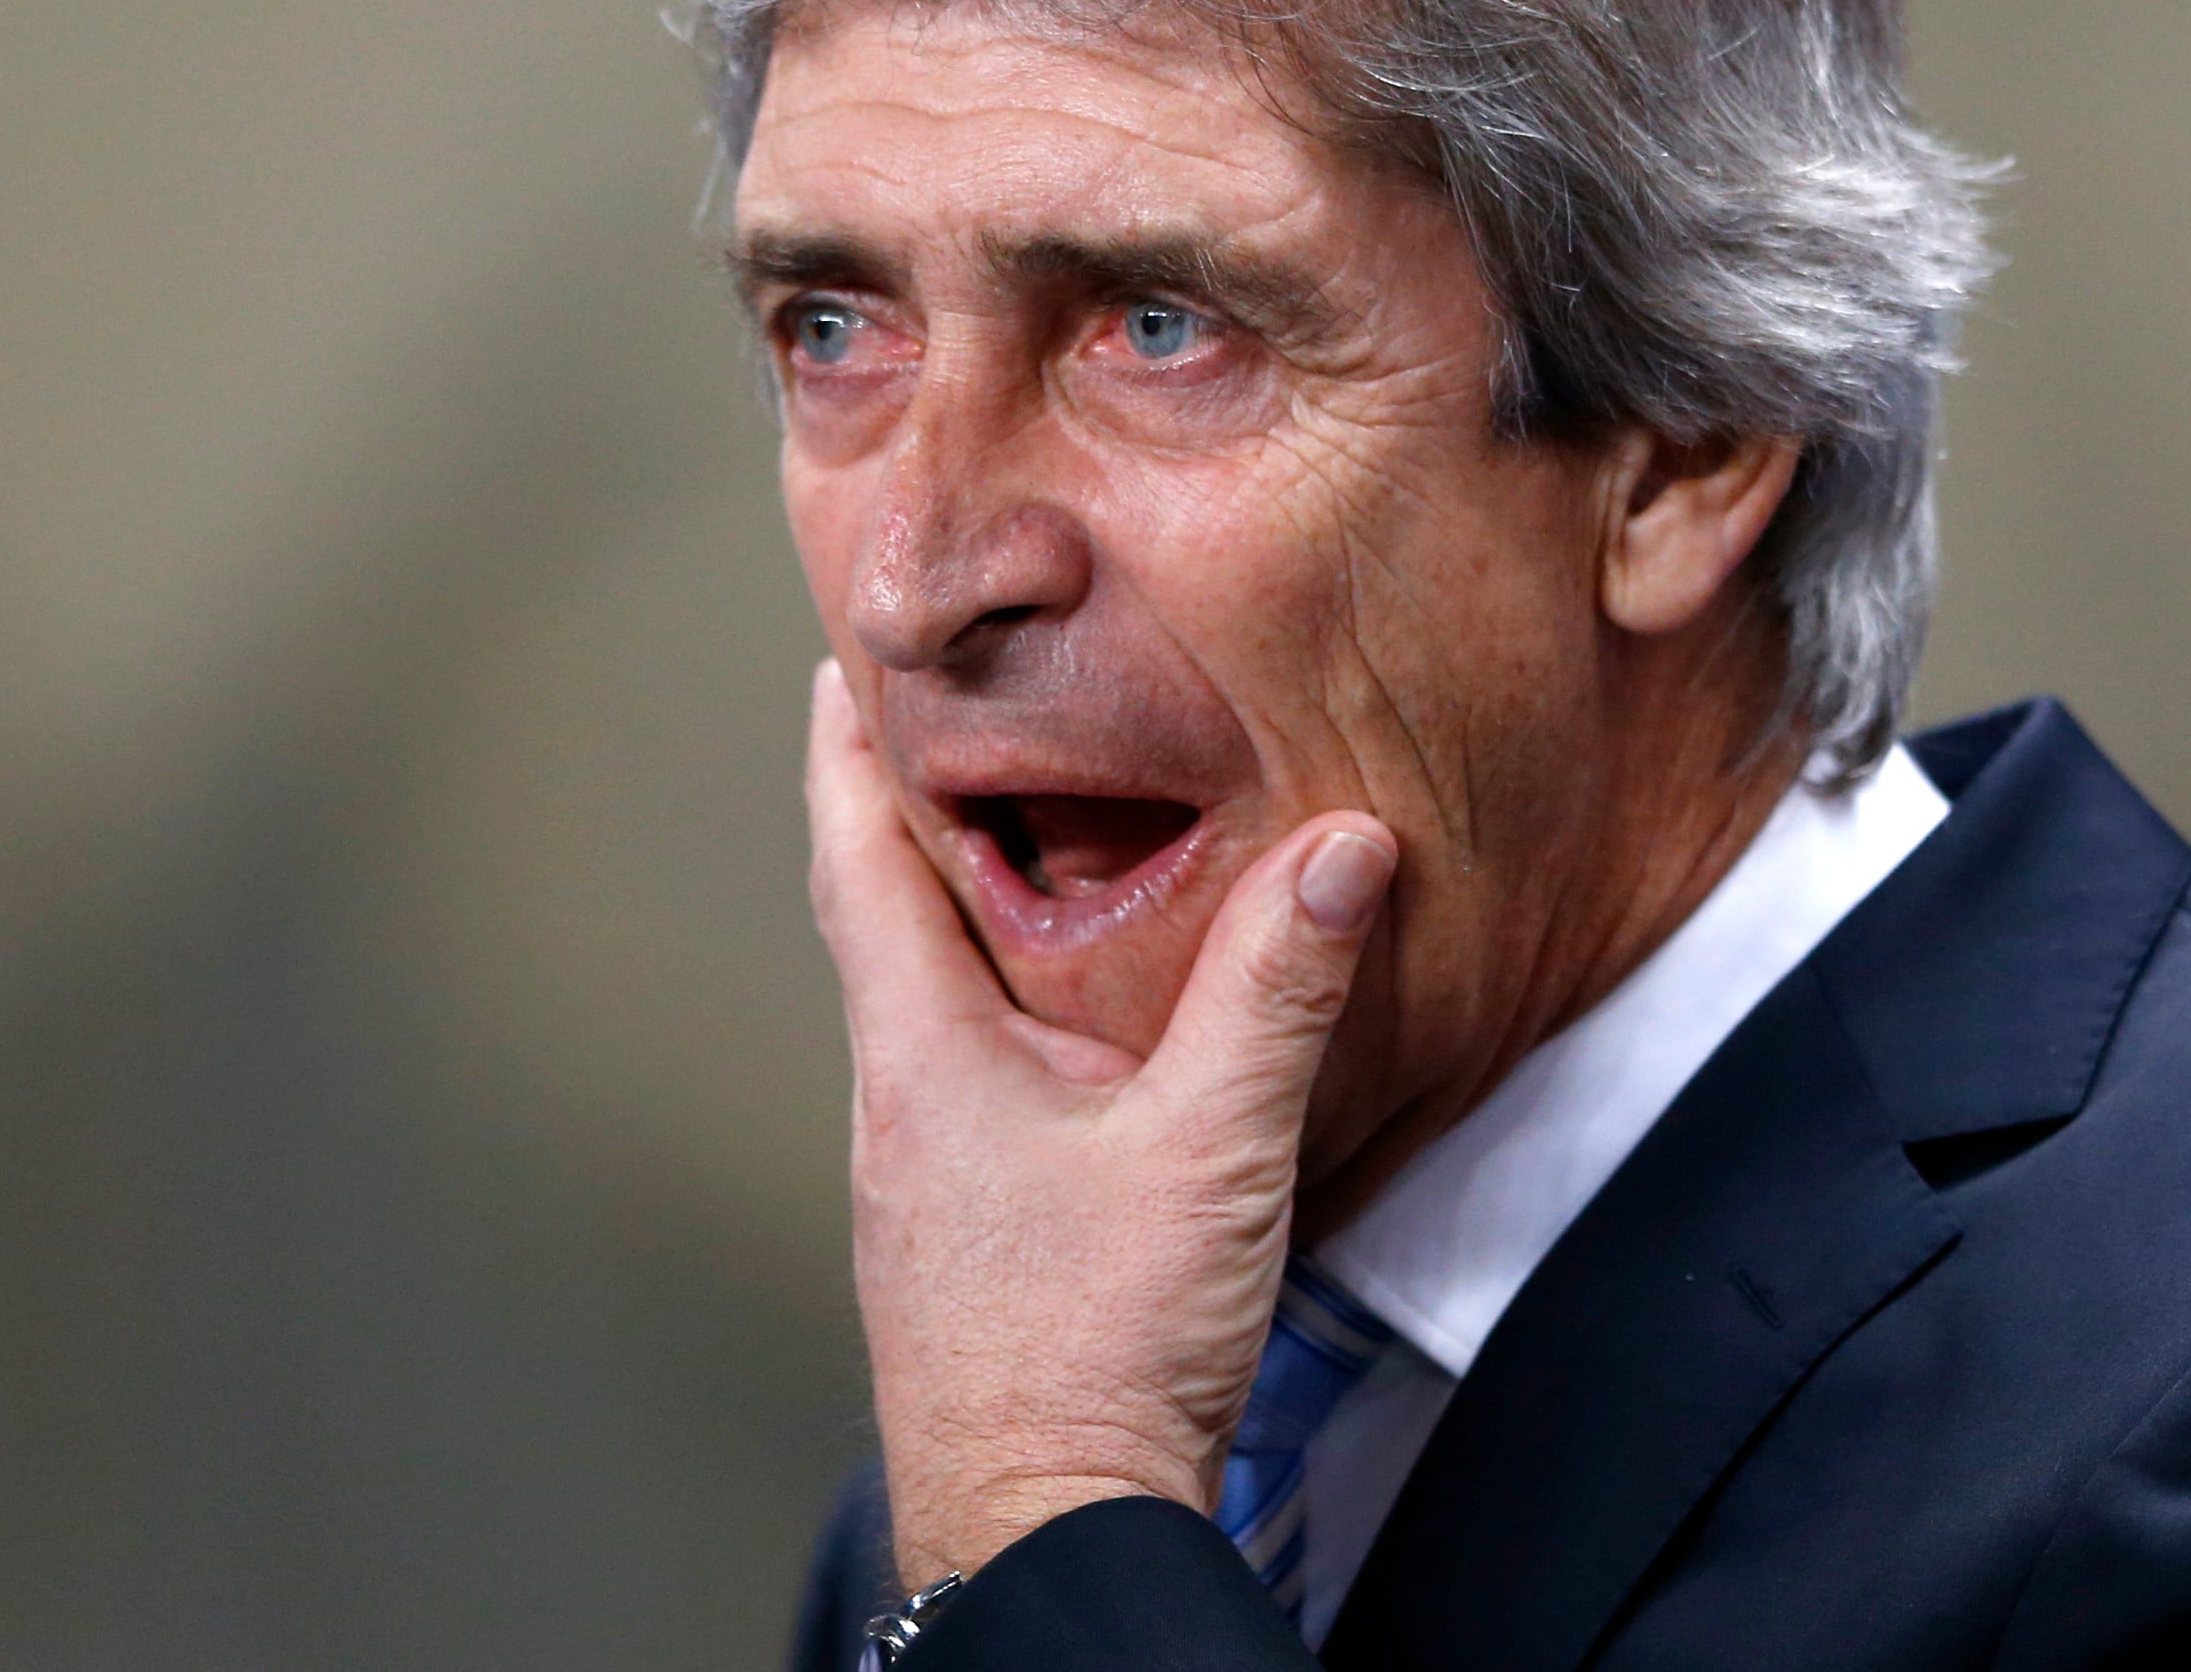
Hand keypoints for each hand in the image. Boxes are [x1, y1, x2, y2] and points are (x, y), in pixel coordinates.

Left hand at [806, 661, 1397, 1586]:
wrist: (1042, 1527)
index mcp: (922, 1053)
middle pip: (878, 918)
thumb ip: (1277, 989)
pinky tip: (1062, 1021)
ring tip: (1008, 841)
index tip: (843, 662)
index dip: (846, 751)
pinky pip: (960, 1074)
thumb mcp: (1211, 1145)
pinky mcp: (962, 1228)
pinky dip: (992, 1002)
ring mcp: (920, 1173)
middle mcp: (898, 1103)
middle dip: (901, 811)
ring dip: (950, 911)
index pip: (859, 857)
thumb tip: (1347, 848)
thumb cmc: (1094, 1347)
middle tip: (936, 721)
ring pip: (919, 1002)